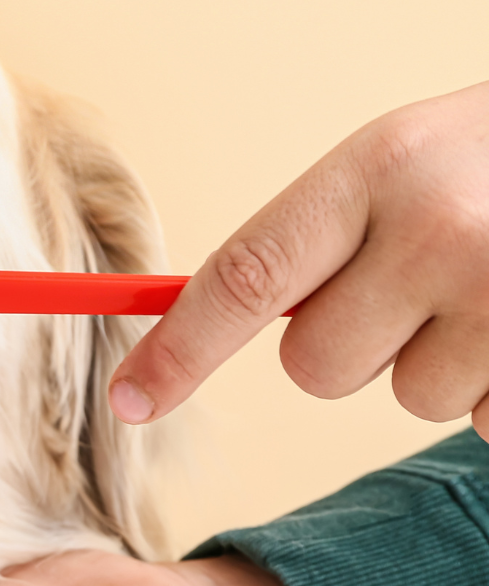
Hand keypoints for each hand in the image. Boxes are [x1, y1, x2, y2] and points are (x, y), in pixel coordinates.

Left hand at [109, 81, 488, 440]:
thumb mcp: (401, 163)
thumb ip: (317, 238)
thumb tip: (191, 324)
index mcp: (379, 169)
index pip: (244, 277)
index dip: (181, 350)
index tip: (131, 402)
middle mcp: (439, 231)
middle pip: (316, 367)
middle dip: (351, 343)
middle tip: (420, 282)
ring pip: (404, 398)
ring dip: (439, 360)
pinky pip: (481, 421)